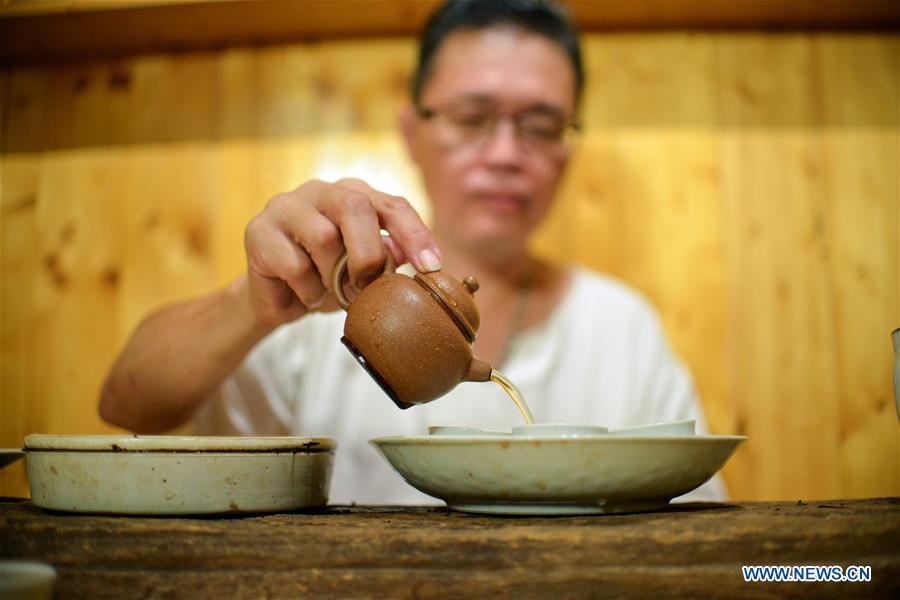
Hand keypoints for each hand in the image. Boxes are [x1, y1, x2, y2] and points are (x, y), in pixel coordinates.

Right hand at [243, 178, 442, 325]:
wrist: (278, 298)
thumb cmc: (327, 277)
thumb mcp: (364, 271)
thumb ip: (389, 258)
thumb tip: (422, 260)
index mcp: (353, 195)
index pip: (392, 204)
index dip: (415, 234)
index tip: (431, 266)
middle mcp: (321, 191)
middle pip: (355, 206)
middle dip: (369, 252)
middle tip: (368, 285)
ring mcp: (286, 205)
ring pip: (323, 236)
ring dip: (333, 277)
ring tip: (330, 292)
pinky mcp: (258, 230)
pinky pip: (294, 264)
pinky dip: (307, 290)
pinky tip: (306, 294)